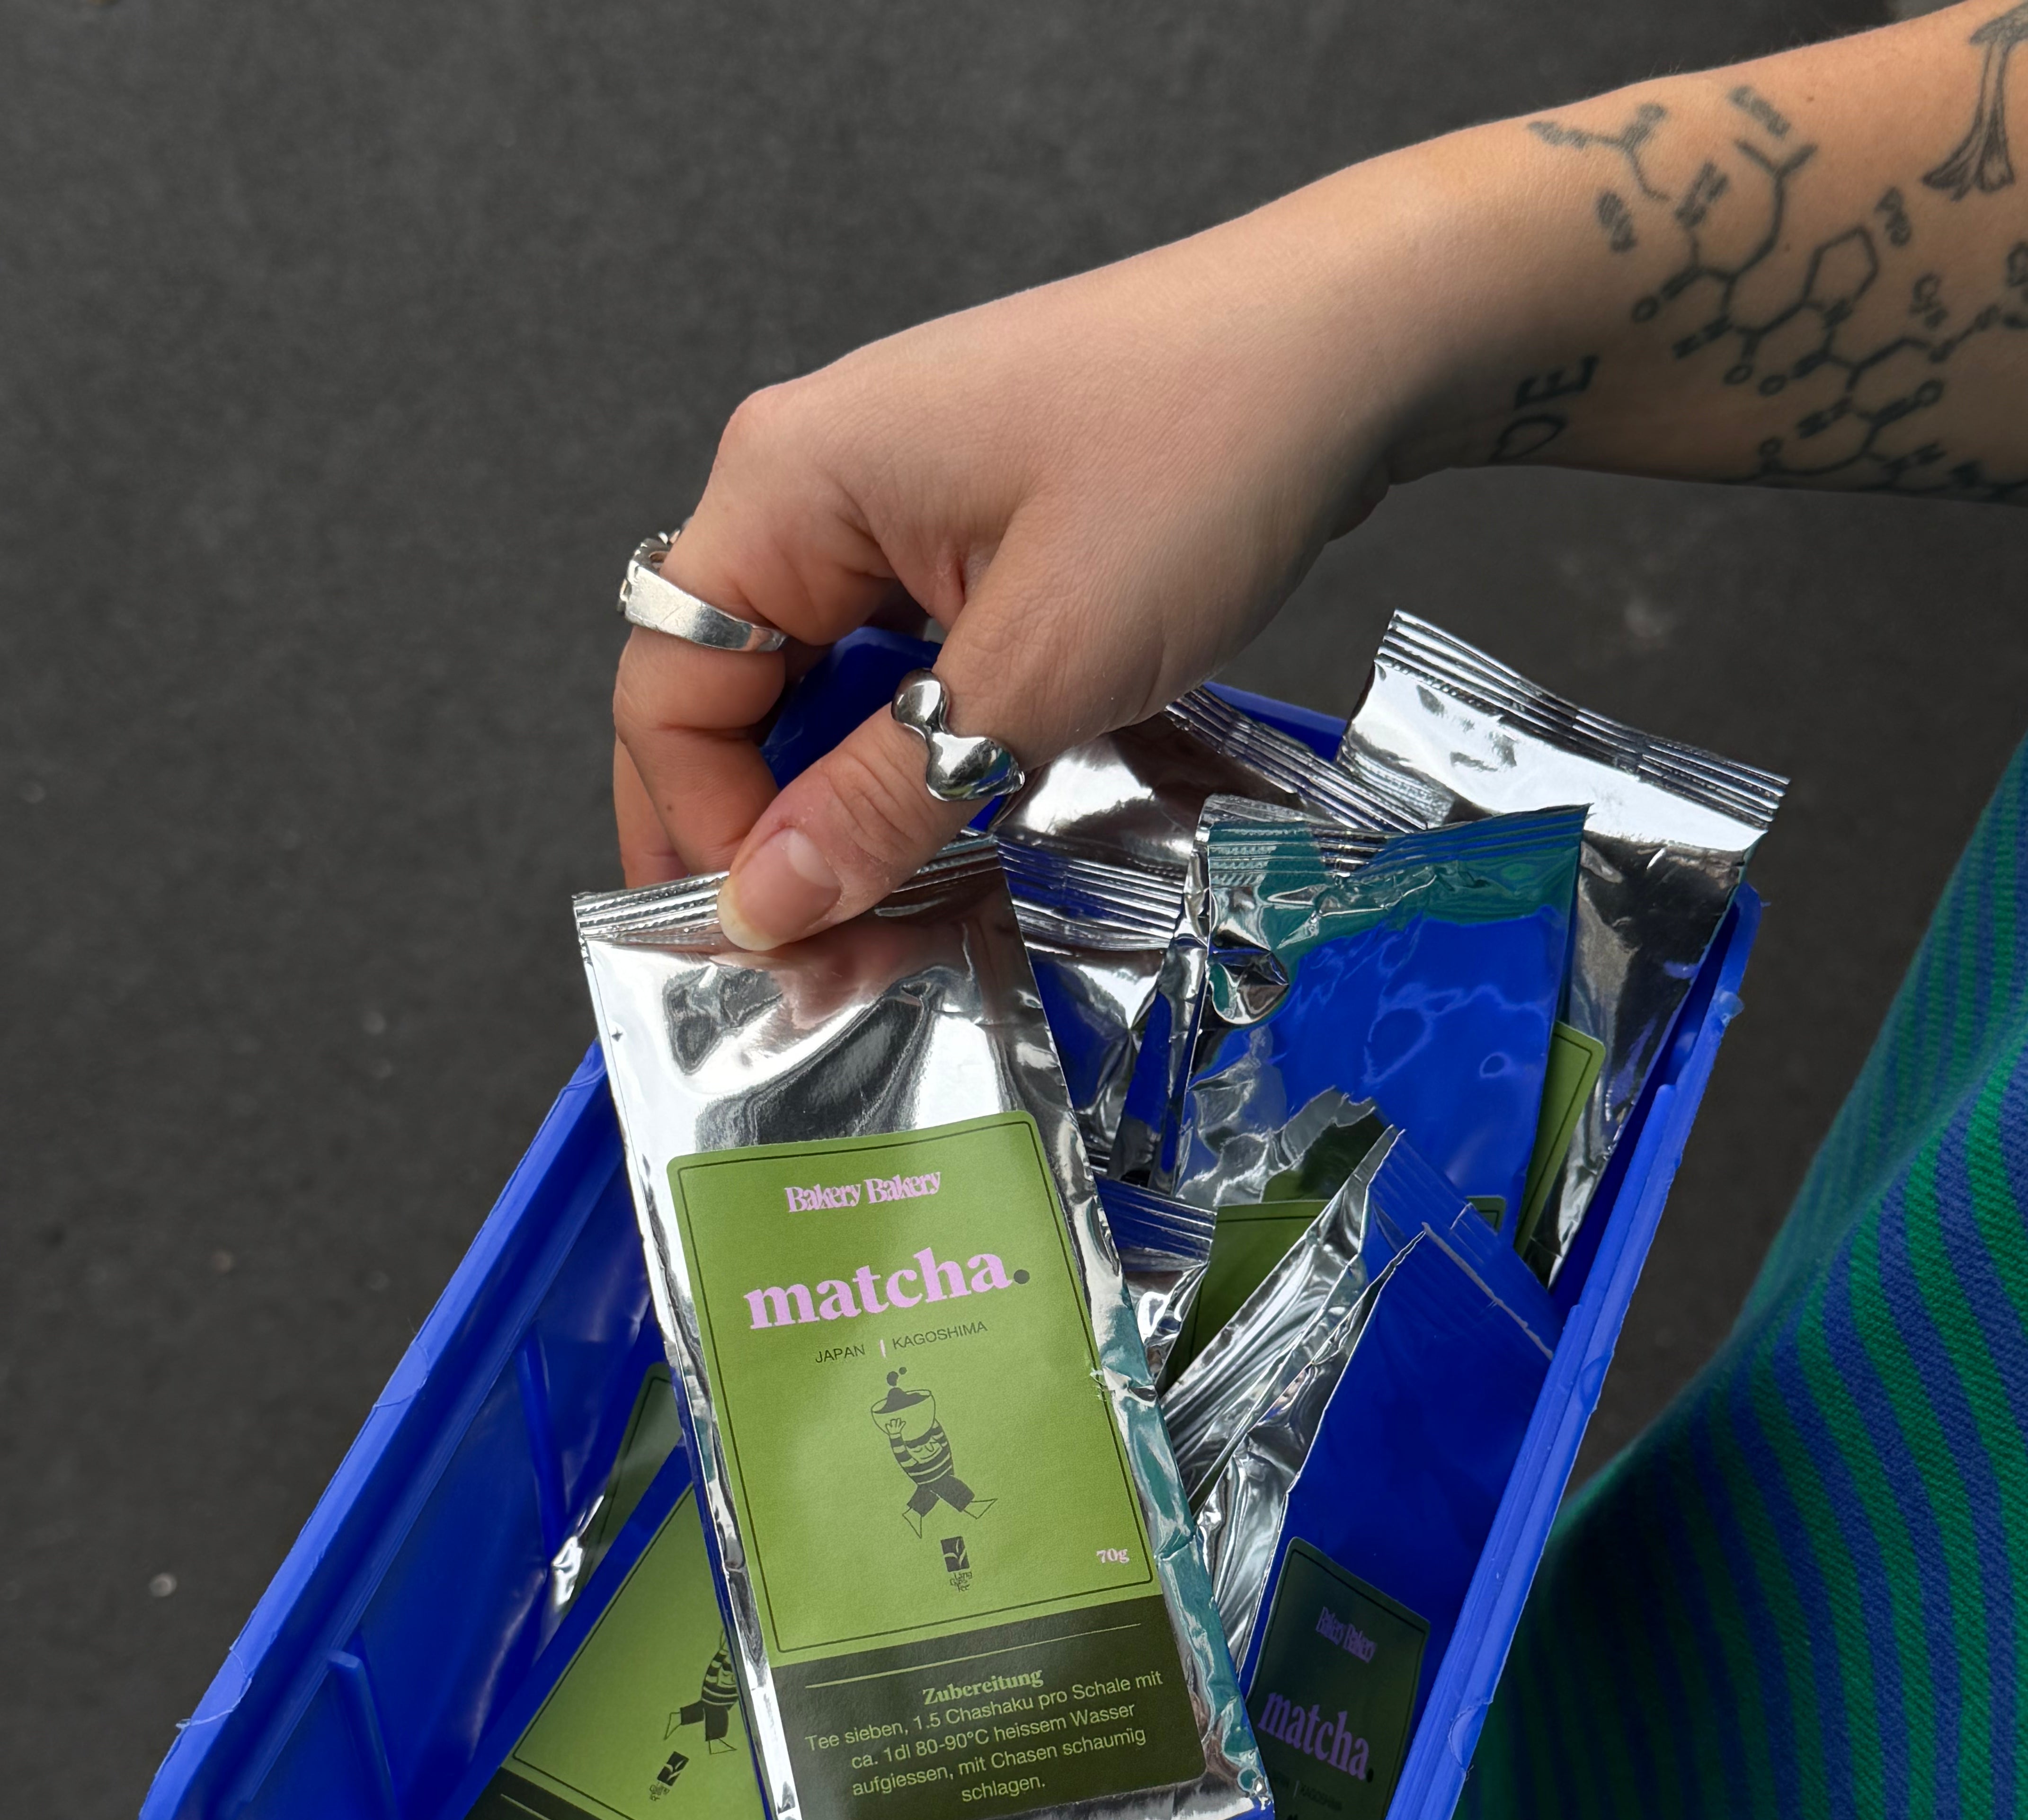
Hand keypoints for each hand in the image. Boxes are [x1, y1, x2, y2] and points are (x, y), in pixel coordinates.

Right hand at [612, 166, 1458, 941]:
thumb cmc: (1203, 453)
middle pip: (729, 704)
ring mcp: (887, 509)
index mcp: (786, 482)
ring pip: (817, 702)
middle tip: (836, 967)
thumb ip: (884, 794)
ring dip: (847, 816)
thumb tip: (762, 906)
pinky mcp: (962, 538)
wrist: (1349, 343)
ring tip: (904, 921)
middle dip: (769, 843)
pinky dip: (916, 762)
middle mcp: (812, 486)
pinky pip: (895, 673)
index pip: (669, 695)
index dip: (700, 837)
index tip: (776, 948)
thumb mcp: (1040, 661)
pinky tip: (960, 832)